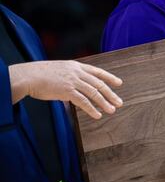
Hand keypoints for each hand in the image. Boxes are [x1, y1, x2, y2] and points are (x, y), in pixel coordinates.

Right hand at [9, 60, 123, 118]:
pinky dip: (92, 109)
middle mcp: (77, 73)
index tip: (119, 83)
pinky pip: (83, 101)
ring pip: (94, 93)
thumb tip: (74, 91)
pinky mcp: (67, 91)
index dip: (109, 77)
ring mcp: (73, 81)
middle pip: (99, 84)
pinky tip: (98, 115)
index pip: (97, 71)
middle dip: (111, 94)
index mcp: (76, 66)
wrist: (28, 76)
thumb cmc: (40, 74)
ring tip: (112, 110)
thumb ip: (70, 78)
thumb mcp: (59, 70)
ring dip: (104, 103)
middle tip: (119, 102)